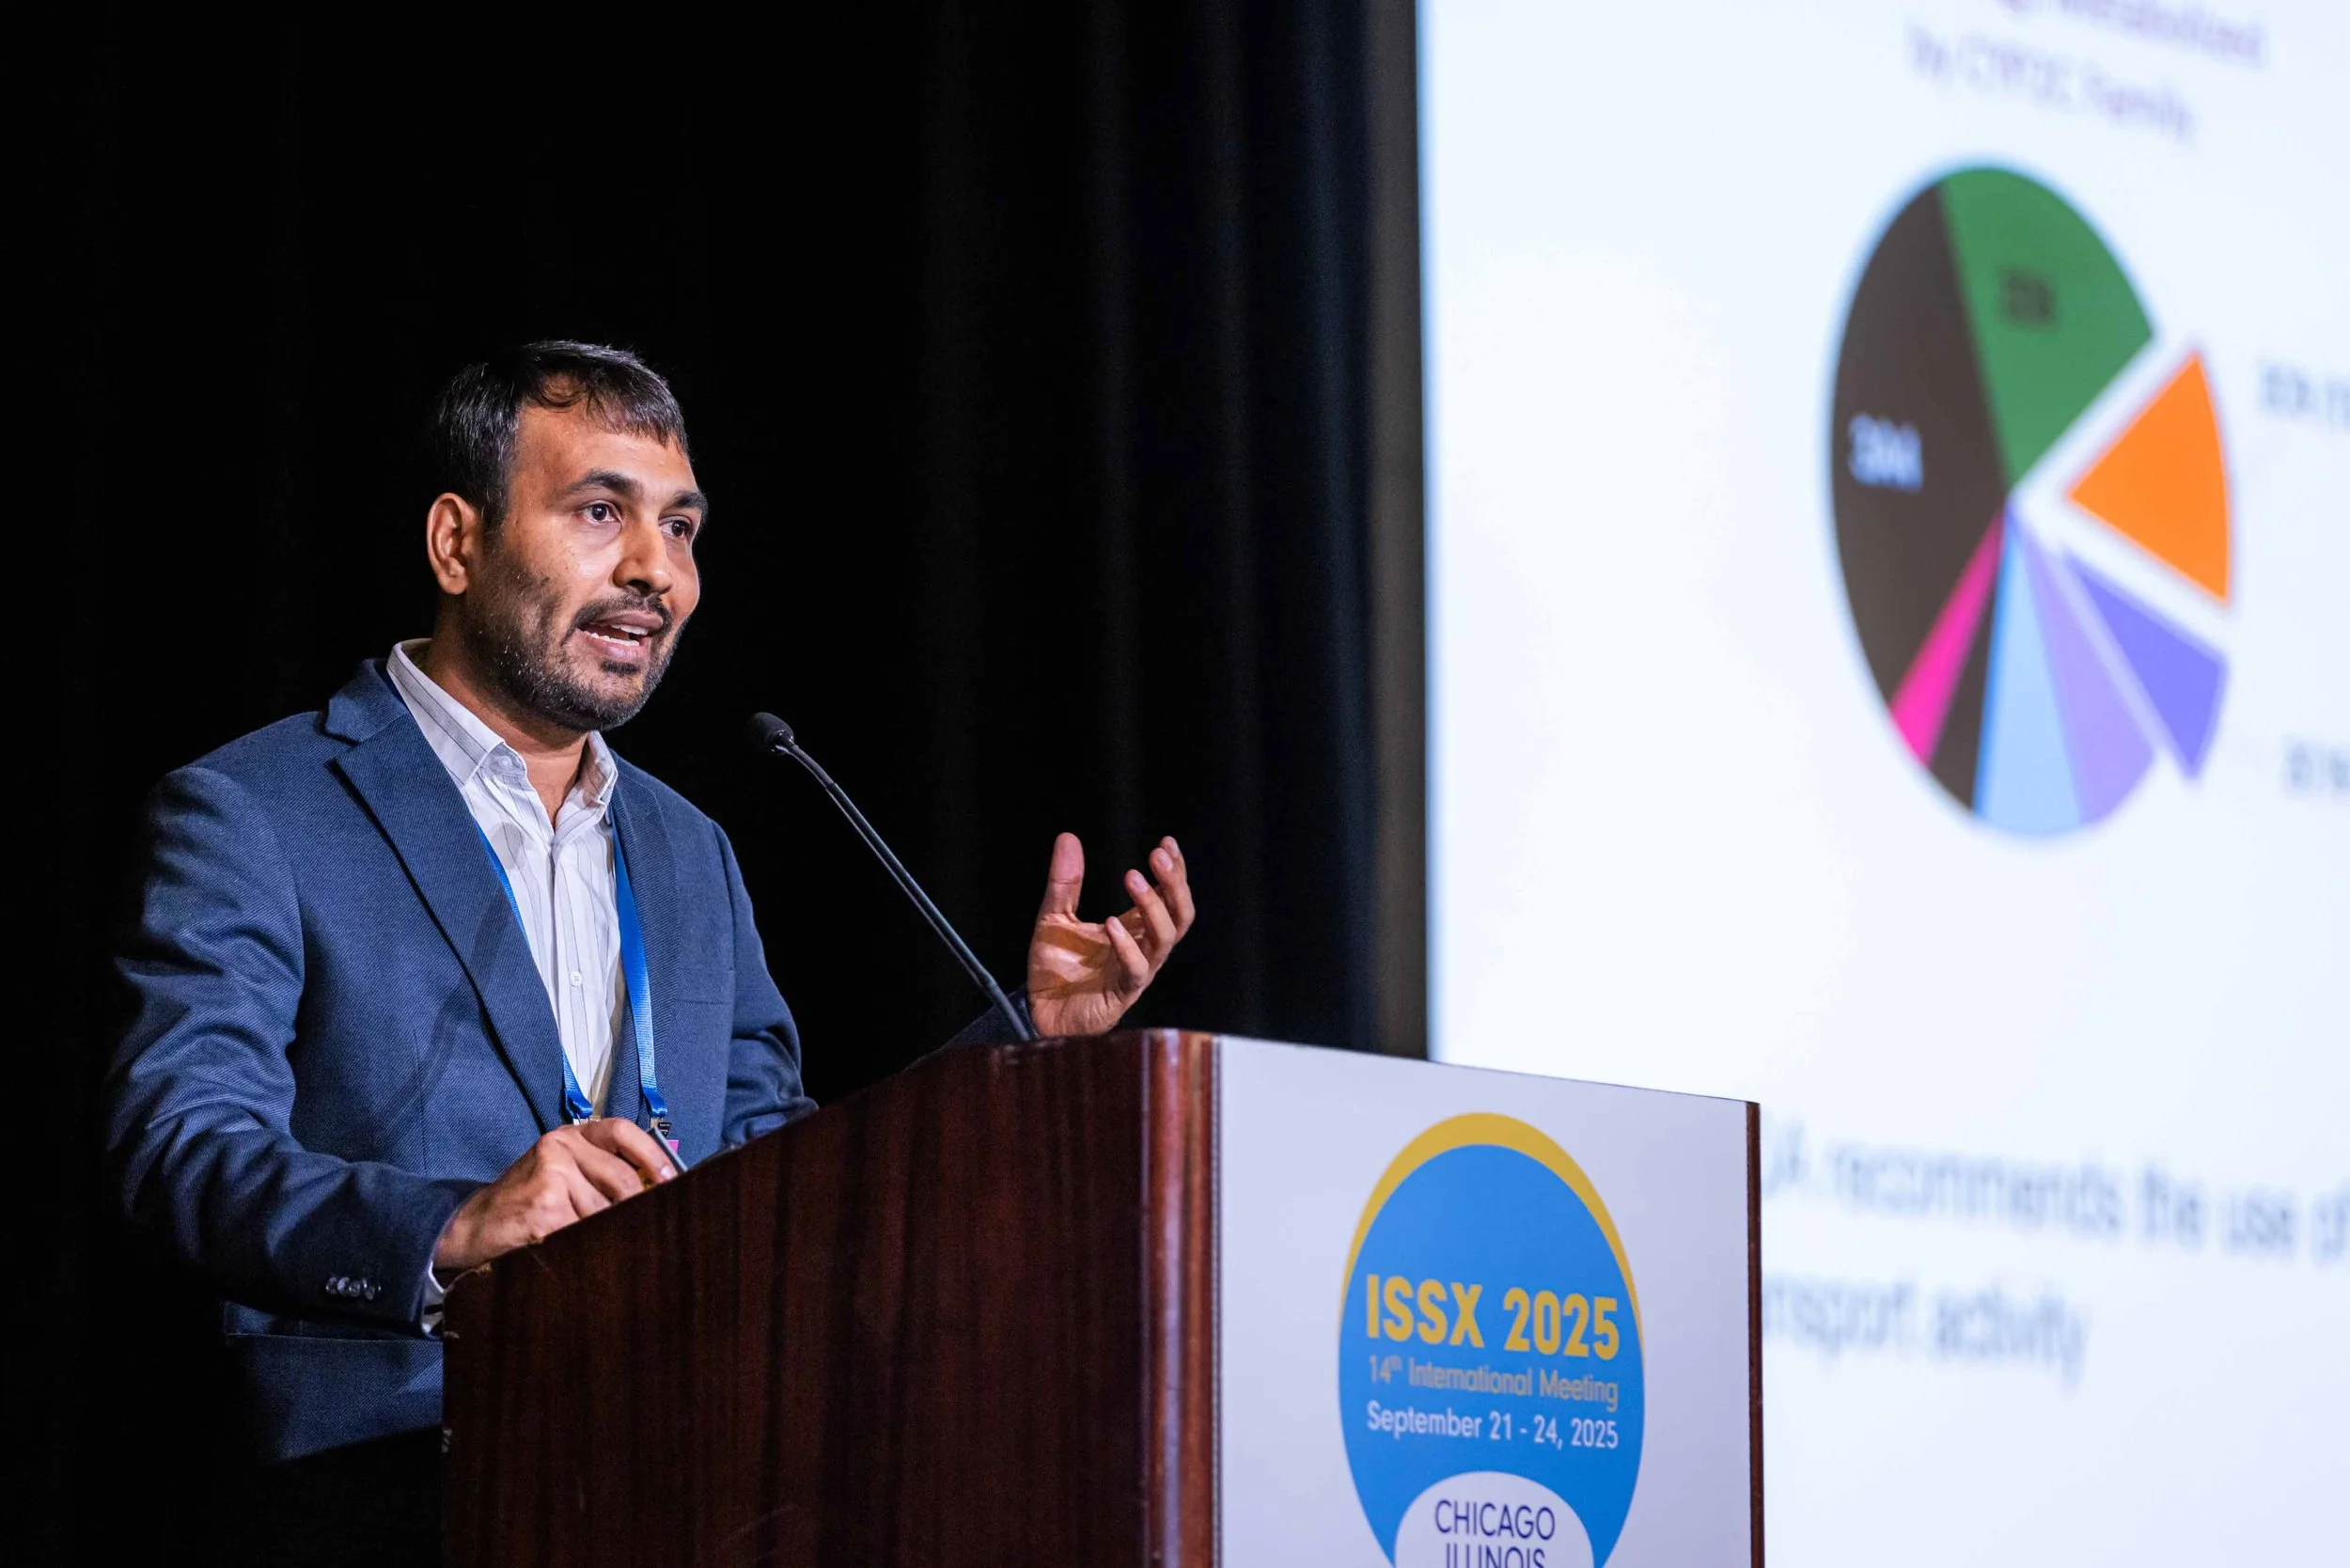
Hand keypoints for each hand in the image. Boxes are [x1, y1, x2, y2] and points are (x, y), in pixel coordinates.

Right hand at [433, 1119, 676, 1272]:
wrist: (471, 1226)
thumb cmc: (525, 1201)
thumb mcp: (559, 1173)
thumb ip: (600, 1172)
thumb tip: (657, 1190)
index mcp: (569, 1136)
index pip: (622, 1131)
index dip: (652, 1156)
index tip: (672, 1180)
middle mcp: (559, 1148)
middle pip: (622, 1179)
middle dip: (636, 1209)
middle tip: (646, 1230)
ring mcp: (551, 1176)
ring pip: (607, 1212)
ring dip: (610, 1234)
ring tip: (604, 1245)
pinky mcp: (544, 1209)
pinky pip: (586, 1233)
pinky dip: (591, 1248)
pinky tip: (583, 1255)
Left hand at [1026, 832, 1195, 1037]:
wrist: (1039, 1012)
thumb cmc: (1056, 967)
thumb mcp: (1054, 916)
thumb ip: (1064, 881)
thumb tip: (1068, 836)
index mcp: (1135, 927)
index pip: (1169, 896)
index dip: (1174, 871)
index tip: (1166, 842)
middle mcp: (1143, 947)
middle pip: (1179, 914)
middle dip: (1174, 883)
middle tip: (1159, 854)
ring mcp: (1137, 971)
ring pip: (1165, 938)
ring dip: (1153, 905)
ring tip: (1133, 877)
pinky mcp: (1122, 993)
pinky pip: (1137, 969)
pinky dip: (1127, 946)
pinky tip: (1112, 924)